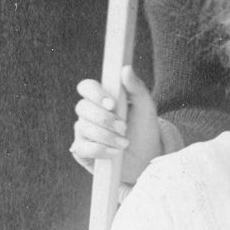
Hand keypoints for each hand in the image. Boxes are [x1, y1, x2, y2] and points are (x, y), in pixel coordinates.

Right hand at [71, 67, 161, 183]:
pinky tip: (114, 153)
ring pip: (84, 128)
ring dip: (108, 136)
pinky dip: (101, 150)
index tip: (112, 103)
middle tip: (124, 127)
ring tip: (125, 143)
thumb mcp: (146, 109)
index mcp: (101, 99)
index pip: (86, 87)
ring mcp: (83, 132)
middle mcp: (89, 114)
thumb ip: (137, 89)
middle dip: (105, 119)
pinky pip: (82, 148)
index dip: (95, 93)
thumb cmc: (144, 131)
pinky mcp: (82, 152)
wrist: (147, 160)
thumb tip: (126, 69)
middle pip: (82, 107)